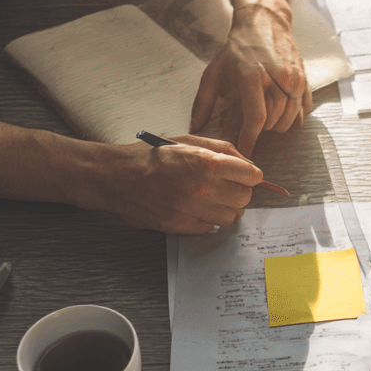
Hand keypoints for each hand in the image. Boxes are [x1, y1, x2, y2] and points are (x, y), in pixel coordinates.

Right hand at [96, 135, 262, 234]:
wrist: (117, 177)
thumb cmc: (152, 156)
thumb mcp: (188, 141)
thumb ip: (222, 150)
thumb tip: (249, 164)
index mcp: (207, 162)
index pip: (252, 176)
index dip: (249, 175)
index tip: (243, 175)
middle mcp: (202, 188)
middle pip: (244, 198)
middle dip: (238, 191)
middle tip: (223, 186)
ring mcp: (190, 210)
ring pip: (230, 217)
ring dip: (224, 208)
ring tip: (207, 197)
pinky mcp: (180, 226)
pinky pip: (209, 228)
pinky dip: (206, 219)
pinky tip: (193, 207)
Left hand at [193, 2, 310, 157]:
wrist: (264, 24)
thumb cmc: (237, 49)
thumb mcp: (214, 72)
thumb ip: (203, 102)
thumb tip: (195, 127)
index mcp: (252, 76)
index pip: (256, 117)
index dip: (250, 138)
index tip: (246, 150)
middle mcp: (277, 78)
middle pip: (274, 121)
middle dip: (262, 130)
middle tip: (252, 126)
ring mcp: (294, 79)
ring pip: (290, 119)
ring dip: (278, 126)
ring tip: (266, 119)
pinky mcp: (305, 81)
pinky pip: (303, 111)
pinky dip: (293, 118)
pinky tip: (281, 112)